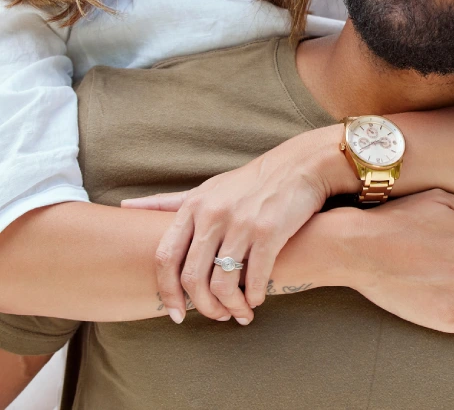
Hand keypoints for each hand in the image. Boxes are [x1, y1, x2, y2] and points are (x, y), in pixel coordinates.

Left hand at [121, 125, 352, 323]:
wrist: (297, 167)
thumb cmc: (248, 182)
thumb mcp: (206, 188)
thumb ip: (168, 203)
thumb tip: (125, 207)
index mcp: (194, 206)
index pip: (164, 257)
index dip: (166, 292)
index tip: (175, 313)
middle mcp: (213, 214)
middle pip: (192, 277)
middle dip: (202, 307)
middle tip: (215, 317)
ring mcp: (241, 223)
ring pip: (222, 284)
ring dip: (230, 308)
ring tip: (239, 313)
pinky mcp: (269, 231)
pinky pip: (254, 278)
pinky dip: (254, 297)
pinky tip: (257, 300)